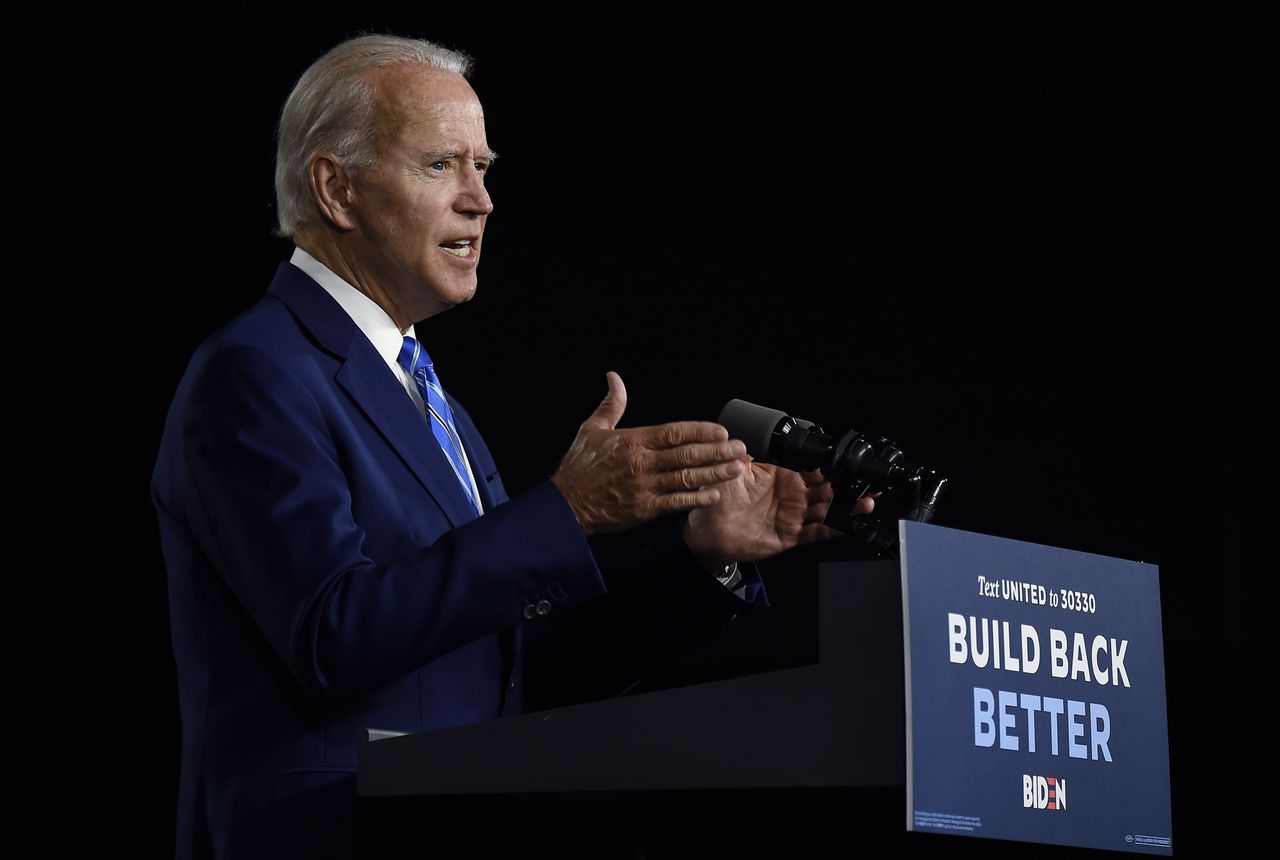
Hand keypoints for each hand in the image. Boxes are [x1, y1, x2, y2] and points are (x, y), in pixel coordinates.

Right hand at [552, 372, 747, 534]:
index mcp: (632, 441)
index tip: (722, 431)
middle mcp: (642, 463)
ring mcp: (644, 487)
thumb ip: (612, 404)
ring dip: (714, 473)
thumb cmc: (579, 467)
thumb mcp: (592, 429)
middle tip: (740, 448)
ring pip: (686, 477)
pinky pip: (675, 503)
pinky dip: (696, 498)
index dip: (700, 431)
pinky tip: (714, 494)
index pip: (674, 432)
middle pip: (686, 454)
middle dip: (717, 451)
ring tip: (737, 468)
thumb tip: (614, 377)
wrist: (565, 505)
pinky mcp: (644, 509)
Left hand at [683, 461, 874, 568]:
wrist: (707, 531)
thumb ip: (747, 448)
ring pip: (828, 509)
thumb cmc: (717, 498)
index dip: (829, 464)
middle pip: (826, 487)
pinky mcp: (791, 535)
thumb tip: (754, 428)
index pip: (811, 466)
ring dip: (848, 505)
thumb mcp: (732, 467)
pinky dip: (835, 528)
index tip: (845, 460)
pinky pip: (817, 532)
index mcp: (781, 474)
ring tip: (867, 499)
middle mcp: (791, 494)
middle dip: (847, 483)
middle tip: (866, 479)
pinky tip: (850, 522)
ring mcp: (793, 515)